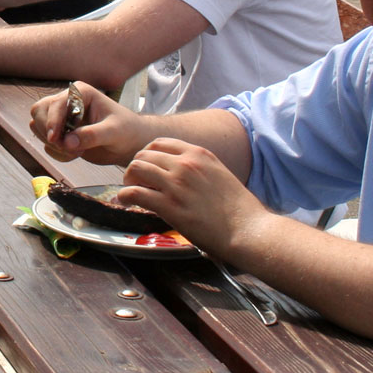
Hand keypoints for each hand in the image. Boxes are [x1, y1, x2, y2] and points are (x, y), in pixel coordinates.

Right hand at [29, 82, 131, 164]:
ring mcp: (61, 117)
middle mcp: (67, 101)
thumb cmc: (126, 131)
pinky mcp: (60, 133)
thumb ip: (92, 135)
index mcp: (79, 93)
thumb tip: (67, 143)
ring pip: (37, 126)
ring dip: (52, 144)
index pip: (55, 103)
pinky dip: (56, 153)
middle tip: (67, 148)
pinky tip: (75, 154)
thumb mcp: (113, 132)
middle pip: (39, 111)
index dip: (52, 121)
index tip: (55, 140)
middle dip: (49, 133)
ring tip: (76, 152)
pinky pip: (45, 142)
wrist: (129, 143)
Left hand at [119, 138, 268, 254]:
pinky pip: (135, 192)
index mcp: (199, 154)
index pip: (160, 142)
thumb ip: (199, 170)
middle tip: (135, 181)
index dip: (148, 153)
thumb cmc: (239, 210)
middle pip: (144, 154)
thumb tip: (181, 176)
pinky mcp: (169, 206)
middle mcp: (185, 164)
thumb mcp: (220, 175)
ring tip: (129, 190)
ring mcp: (176, 184)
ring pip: (136, 168)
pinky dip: (125, 196)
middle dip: (135, 167)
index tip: (146, 166)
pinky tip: (124, 201)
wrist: (248, 230)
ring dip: (128, 179)